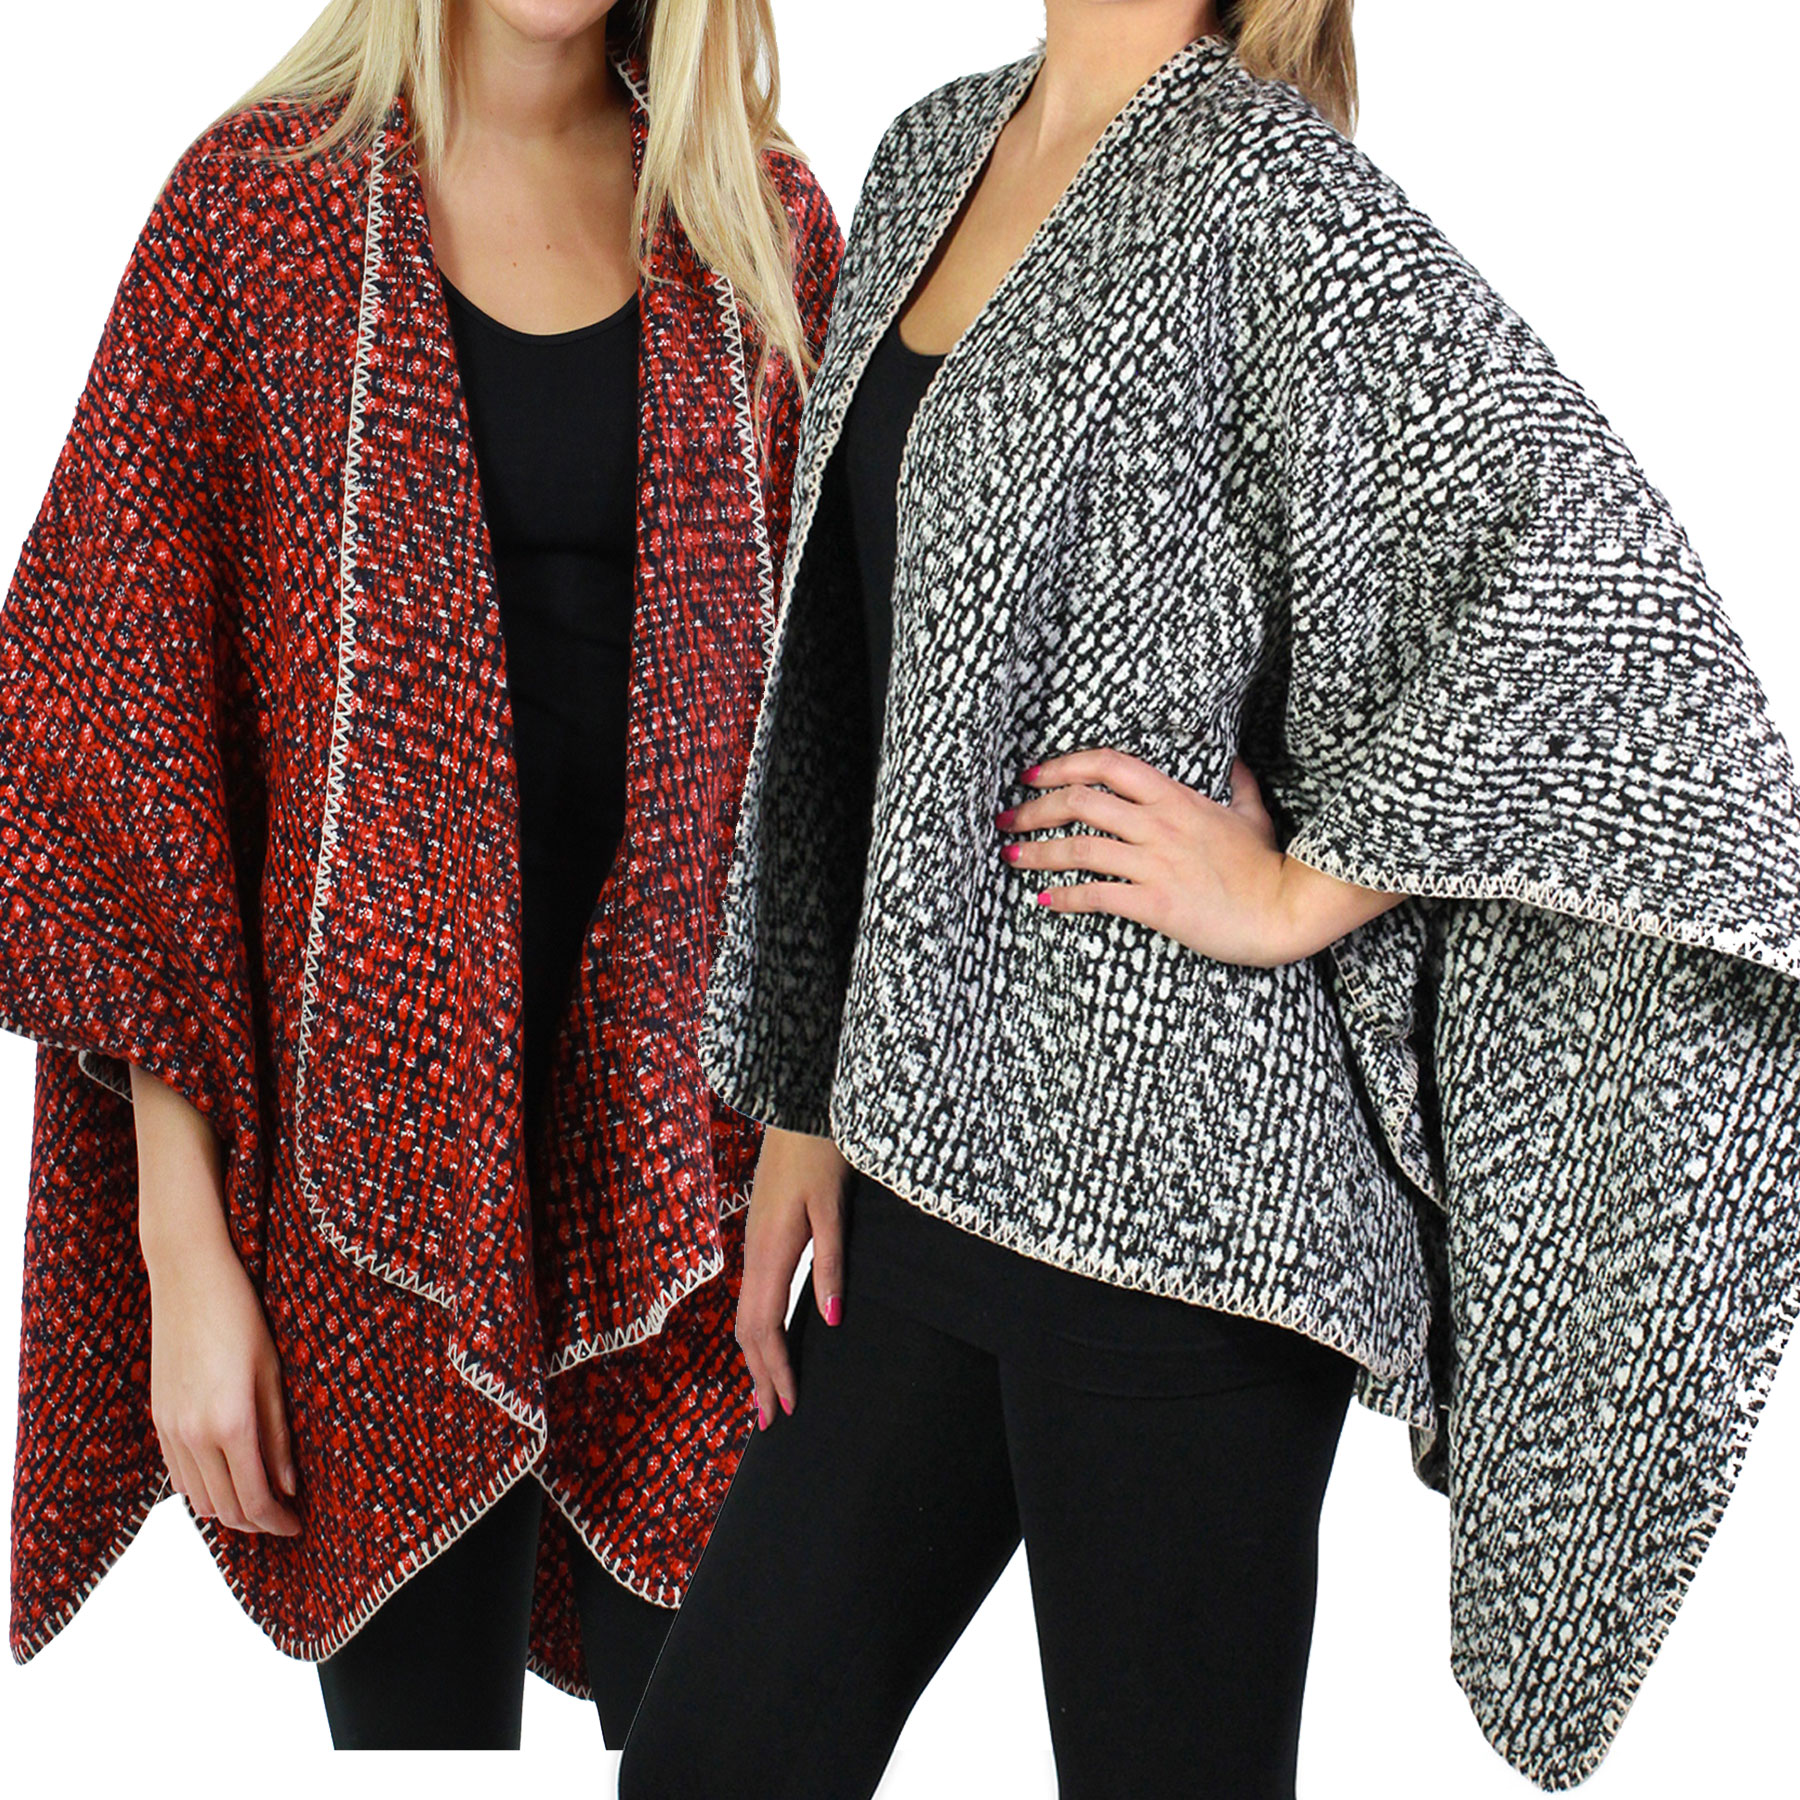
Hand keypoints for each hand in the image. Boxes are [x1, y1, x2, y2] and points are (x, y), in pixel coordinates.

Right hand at [132, 1063, 300, 1536]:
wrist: (190, 1277)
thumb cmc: (244, 1316)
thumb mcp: (275, 1372)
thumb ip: (280, 1433)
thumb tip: (288, 1484)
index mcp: (231, 1422)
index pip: (255, 1497)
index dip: (278, 1521)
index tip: (300, 1525)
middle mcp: (194, 1434)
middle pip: (224, 1508)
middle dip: (256, 1522)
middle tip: (286, 1519)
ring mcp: (170, 1428)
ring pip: (197, 1497)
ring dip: (228, 1509)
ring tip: (261, 1503)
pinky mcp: (158, 1417)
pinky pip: (178, 1474)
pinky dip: (203, 1489)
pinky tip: (228, 1478)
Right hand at [735, 1126, 850, 1428]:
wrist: (796, 1110)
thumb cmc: (819, 1154)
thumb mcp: (833, 1209)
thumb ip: (830, 1265)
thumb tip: (830, 1321)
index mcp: (770, 1252)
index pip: (765, 1329)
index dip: (775, 1371)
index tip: (787, 1408)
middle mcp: (754, 1254)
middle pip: (747, 1330)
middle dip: (758, 1377)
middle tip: (770, 1421)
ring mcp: (753, 1246)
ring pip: (746, 1314)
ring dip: (756, 1357)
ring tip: (767, 1392)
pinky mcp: (760, 1238)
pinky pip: (752, 1296)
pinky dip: (758, 1330)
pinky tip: (769, 1339)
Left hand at [996, 748, 1405, 966]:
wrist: (1283, 911)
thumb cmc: (1266, 866)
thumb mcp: (1253, 813)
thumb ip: (1239, 782)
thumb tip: (1234, 758)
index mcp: (1176, 798)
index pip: (1108, 765)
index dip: (1064, 765)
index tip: (1034, 776)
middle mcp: (1160, 825)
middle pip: (1080, 802)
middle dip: (1034, 809)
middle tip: (1008, 819)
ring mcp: (1156, 864)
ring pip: (1080, 848)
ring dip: (1038, 852)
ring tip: (1011, 856)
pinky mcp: (1156, 904)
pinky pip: (1097, 895)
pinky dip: (1064, 898)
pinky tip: (1045, 901)